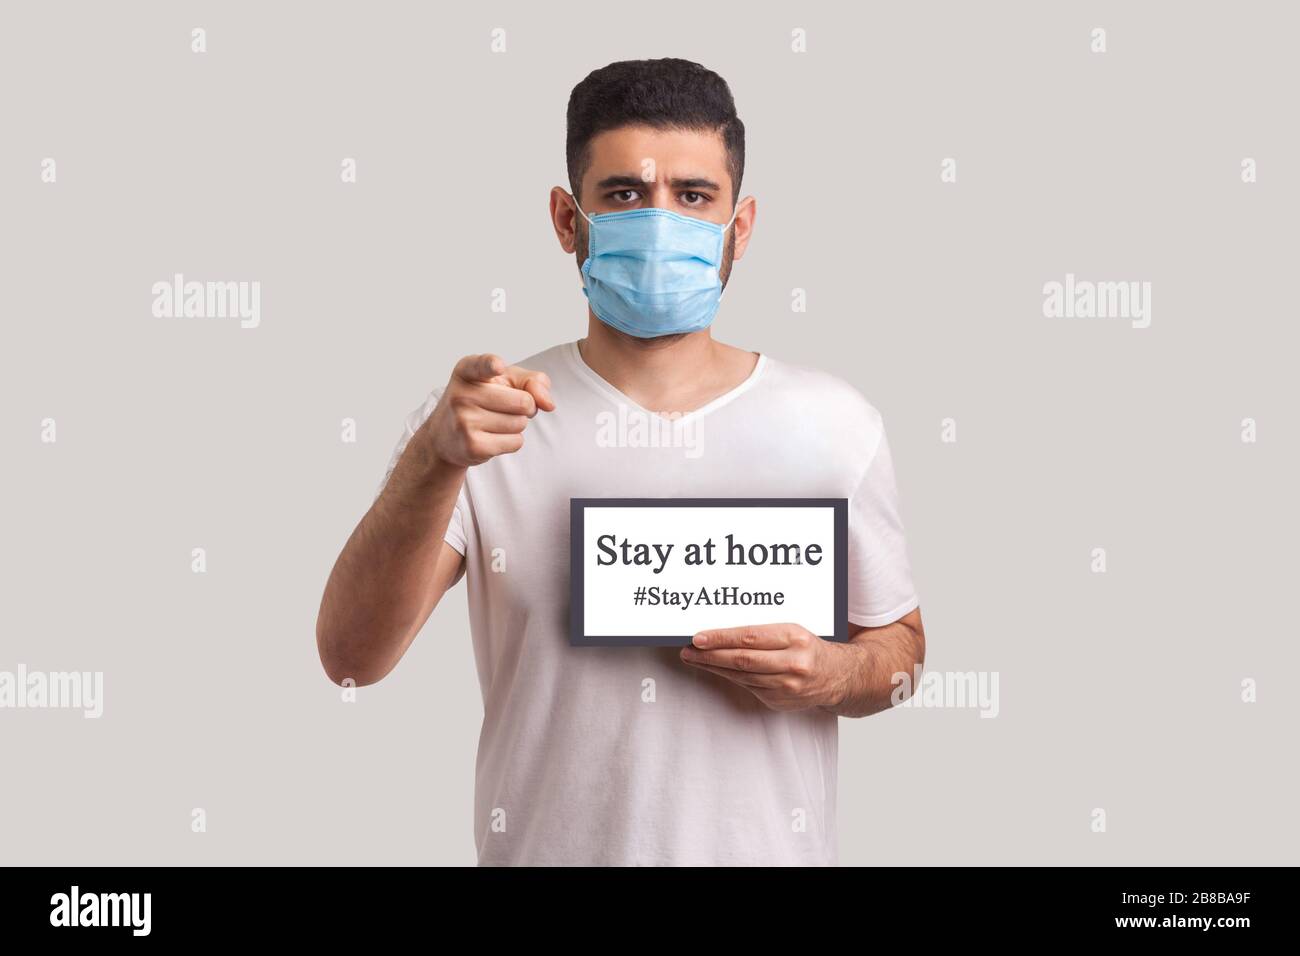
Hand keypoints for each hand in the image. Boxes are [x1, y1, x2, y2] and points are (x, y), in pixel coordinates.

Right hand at [422, 353, 554, 467]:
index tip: (498, 366)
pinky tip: (491, 437)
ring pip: (520, 423)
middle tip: (504, 407)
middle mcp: (461, 394)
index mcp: (466, 371)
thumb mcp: (504, 381)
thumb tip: (549, 404)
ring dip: (516, 425)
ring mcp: (464, 421)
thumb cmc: (482, 400)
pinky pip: (515, 442)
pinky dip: (511, 441)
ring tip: (493, 422)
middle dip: (525, 407)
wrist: (445, 436)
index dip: (492, 365)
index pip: (481, 365)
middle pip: (523, 401)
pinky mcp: (472, 446)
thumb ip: (532, 381)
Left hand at [679, 623, 852, 711]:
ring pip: (741, 676)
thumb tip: (724, 629)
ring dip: (714, 667)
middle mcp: (793, 663)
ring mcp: (786, 686)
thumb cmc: (810, 647)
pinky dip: (729, 677)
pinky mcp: (780, 701)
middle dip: (710, 654)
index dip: (721, 638)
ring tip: (693, 658)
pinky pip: (748, 687)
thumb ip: (764, 630)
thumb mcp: (794, 630)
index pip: (751, 637)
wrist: (839, 677)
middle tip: (687, 649)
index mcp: (796, 638)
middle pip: (742, 659)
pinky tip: (715, 669)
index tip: (698, 637)